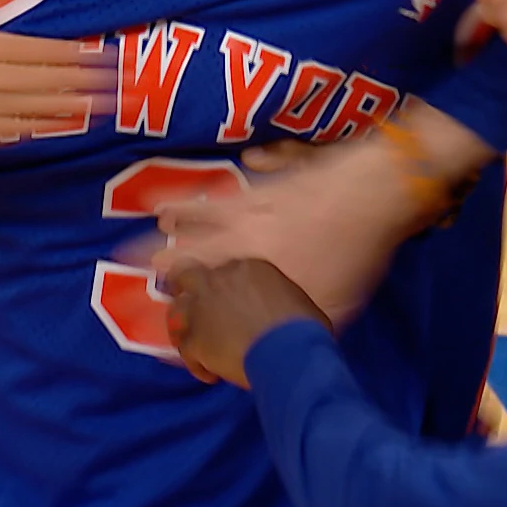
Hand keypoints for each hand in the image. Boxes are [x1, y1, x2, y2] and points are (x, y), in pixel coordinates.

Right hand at [0, 0, 114, 146]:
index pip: (41, 51)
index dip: (76, 54)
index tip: (104, 54)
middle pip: (48, 81)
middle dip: (88, 82)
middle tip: (122, 82)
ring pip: (39, 108)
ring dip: (75, 106)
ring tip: (108, 105)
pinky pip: (17, 129)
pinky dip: (44, 126)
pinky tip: (66, 123)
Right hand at [135, 135, 425, 330]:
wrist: (370, 195)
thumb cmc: (349, 255)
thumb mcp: (325, 307)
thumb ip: (292, 325)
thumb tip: (273, 349)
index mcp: (248, 262)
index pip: (197, 274)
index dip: (172, 283)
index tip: (149, 288)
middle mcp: (246, 228)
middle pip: (193, 238)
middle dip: (162, 247)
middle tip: (136, 252)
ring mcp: (264, 196)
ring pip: (214, 203)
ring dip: (187, 207)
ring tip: (164, 210)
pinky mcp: (288, 173)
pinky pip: (267, 165)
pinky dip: (257, 163)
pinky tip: (251, 157)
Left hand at [166, 259, 331, 388]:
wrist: (289, 350)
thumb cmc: (303, 326)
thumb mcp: (296, 298)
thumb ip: (278, 296)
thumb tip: (280, 309)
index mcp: (246, 267)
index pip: (224, 270)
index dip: (223, 286)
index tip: (230, 301)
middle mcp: (218, 280)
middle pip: (186, 273)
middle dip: (186, 287)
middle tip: (196, 307)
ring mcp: (202, 308)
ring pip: (176, 311)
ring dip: (184, 326)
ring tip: (197, 344)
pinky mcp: (195, 338)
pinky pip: (185, 350)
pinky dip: (196, 364)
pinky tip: (211, 375)